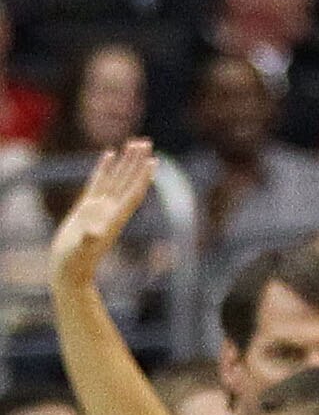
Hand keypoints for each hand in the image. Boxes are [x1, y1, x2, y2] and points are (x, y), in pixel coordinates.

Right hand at [49, 140, 155, 286]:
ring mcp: (99, 208)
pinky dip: (104, 168)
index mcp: (113, 219)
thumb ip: (87, 242)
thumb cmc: (74, 264)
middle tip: (146, 142)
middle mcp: (110, 211)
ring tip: (134, 143)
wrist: (69, 272)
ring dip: (126, 162)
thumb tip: (94, 234)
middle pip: (128, 182)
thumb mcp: (80, 251)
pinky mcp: (87, 208)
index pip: (132, 194)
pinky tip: (109, 153)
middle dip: (137, 162)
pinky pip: (98, 182)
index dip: (143, 178)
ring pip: (116, 179)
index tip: (153, 161)